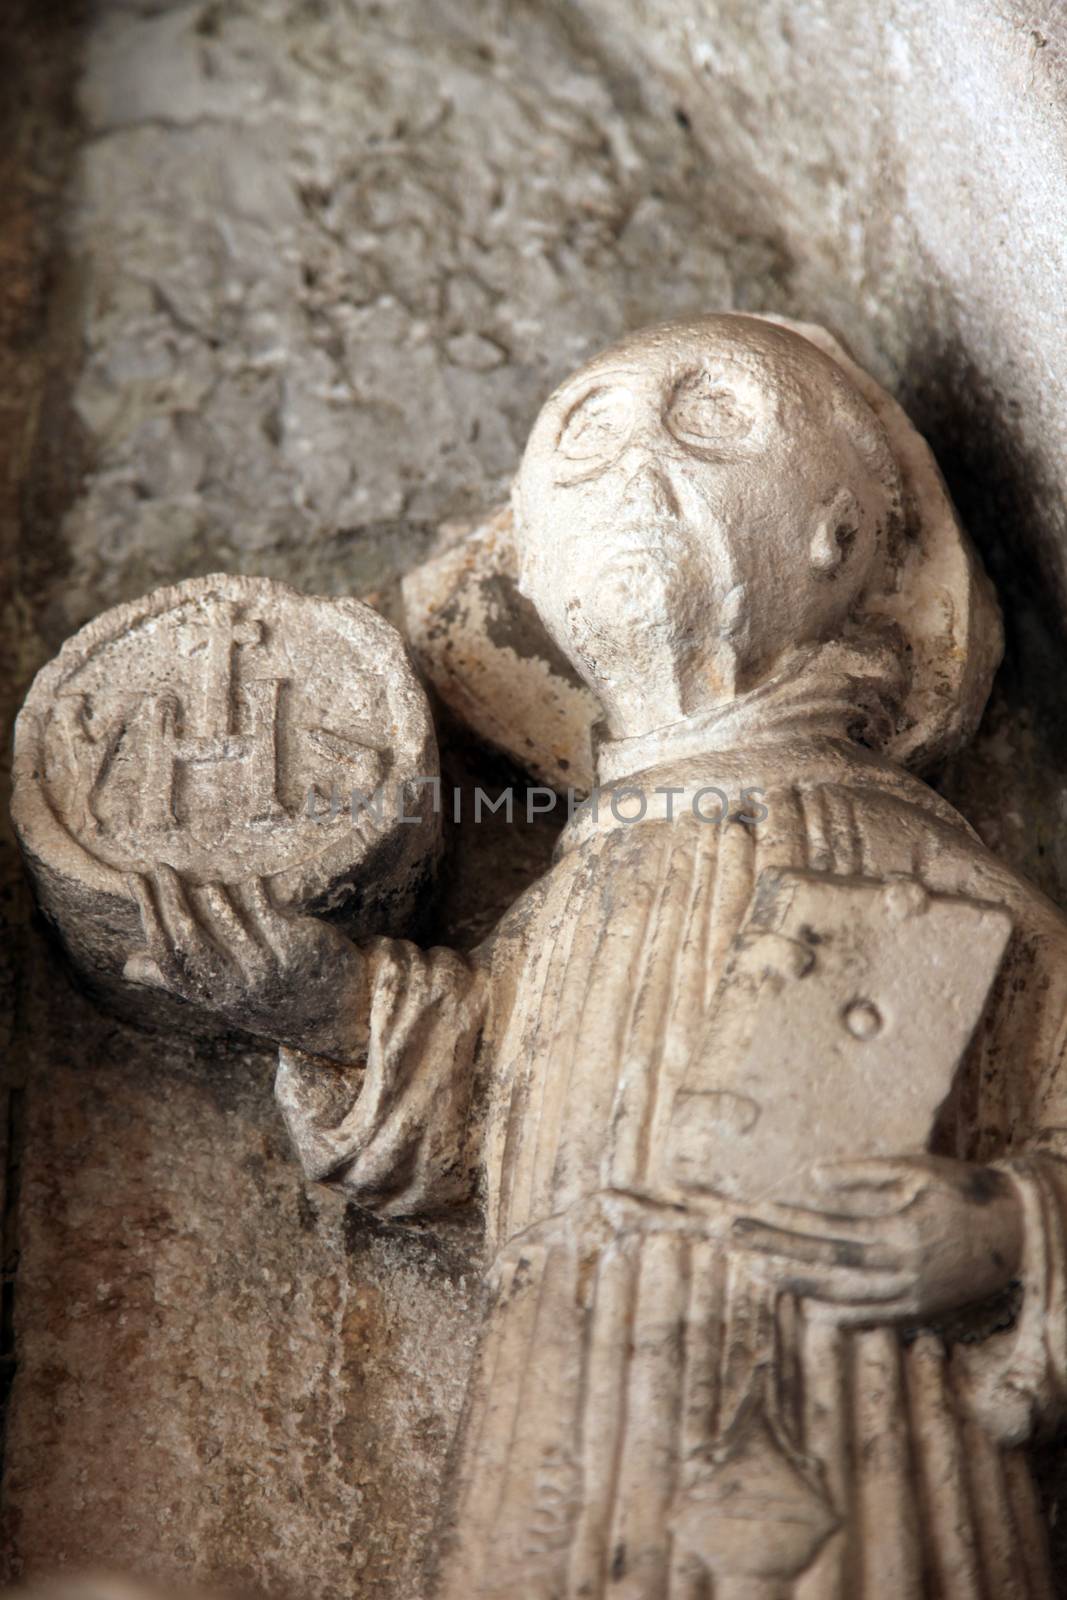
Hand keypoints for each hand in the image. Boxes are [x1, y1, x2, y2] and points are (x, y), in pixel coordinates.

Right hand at [123, 864, 366, 1058]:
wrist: (336, 1019)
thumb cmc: (267, 998)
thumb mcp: (221, 996)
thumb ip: (177, 978)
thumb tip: (126, 966)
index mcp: (210, 995)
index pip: (167, 955)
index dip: (147, 914)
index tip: (134, 879)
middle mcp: (234, 987)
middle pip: (190, 940)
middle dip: (170, 899)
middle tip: (160, 866)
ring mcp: (265, 970)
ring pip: (228, 926)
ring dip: (213, 897)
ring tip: (206, 879)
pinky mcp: (295, 952)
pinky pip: (269, 916)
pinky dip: (256, 894)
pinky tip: (251, 879)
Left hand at [730, 1155, 1023, 1325]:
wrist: (1013, 1232)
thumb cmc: (960, 1191)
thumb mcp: (916, 1170)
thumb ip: (864, 1172)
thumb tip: (812, 1175)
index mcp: (900, 1230)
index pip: (830, 1227)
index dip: (789, 1221)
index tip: (754, 1211)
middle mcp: (901, 1268)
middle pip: (826, 1262)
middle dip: (778, 1251)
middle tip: (736, 1241)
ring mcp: (909, 1295)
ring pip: (841, 1294)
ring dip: (796, 1282)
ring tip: (757, 1270)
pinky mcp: (916, 1310)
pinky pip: (869, 1317)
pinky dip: (836, 1314)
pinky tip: (805, 1306)